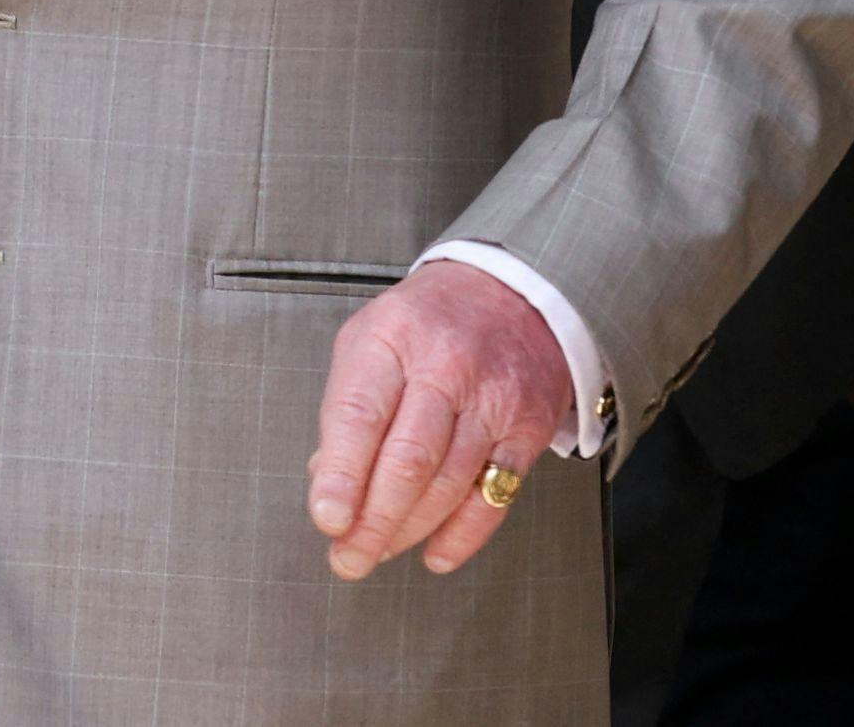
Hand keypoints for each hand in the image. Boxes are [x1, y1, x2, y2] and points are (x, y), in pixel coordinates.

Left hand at [307, 263, 569, 581]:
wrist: (514, 293)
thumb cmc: (427, 325)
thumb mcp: (370, 340)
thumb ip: (346, 408)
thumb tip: (326, 482)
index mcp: (391, 340)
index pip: (360, 414)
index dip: (341, 473)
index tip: (326, 518)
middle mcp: (445, 368)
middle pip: (408, 460)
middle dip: (373, 521)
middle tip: (348, 558)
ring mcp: (492, 401)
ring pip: (448, 485)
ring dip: (407, 532)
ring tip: (375, 554)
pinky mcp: (527, 432)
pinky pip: (494, 497)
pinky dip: (462, 536)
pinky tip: (435, 555)